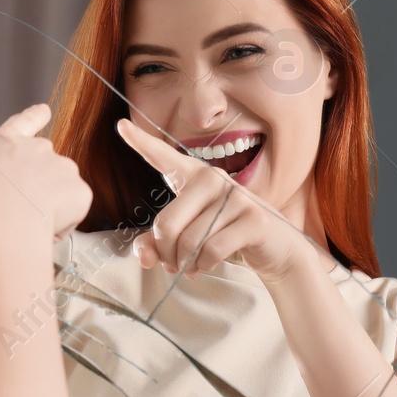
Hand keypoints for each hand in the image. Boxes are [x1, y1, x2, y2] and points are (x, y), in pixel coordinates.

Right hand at [0, 104, 90, 244]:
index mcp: (4, 143)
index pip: (23, 123)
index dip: (34, 117)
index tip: (44, 111)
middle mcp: (37, 148)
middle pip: (43, 164)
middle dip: (37, 185)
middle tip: (20, 210)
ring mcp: (62, 167)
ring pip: (61, 190)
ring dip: (50, 206)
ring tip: (28, 223)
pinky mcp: (79, 190)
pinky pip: (74, 210)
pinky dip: (63, 223)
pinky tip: (44, 230)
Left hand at [117, 117, 315, 282]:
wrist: (275, 251)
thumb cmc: (226, 238)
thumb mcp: (188, 239)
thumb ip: (159, 245)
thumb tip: (145, 256)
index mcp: (195, 178)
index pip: (164, 158)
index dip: (141, 143)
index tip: (121, 127)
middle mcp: (214, 179)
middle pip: (168, 222)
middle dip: (165, 252)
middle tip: (171, 266)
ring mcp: (236, 196)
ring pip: (190, 240)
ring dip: (185, 264)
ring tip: (189, 269)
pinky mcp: (254, 219)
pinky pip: (213, 249)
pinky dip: (204, 265)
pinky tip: (204, 268)